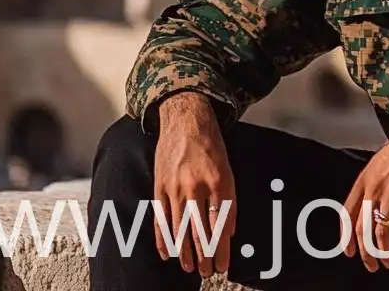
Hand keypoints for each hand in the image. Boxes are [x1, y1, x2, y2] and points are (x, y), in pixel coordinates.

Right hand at [152, 93, 237, 275]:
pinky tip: (166, 253)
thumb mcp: (228, 171)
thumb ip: (228, 202)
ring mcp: (175, 186)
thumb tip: (229, 233)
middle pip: (199, 232)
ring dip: (185, 252)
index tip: (223, 267)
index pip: (220, 226)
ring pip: (179, 228)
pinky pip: (160, 217)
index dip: (221, 250)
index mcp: (218, 182)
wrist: (185, 117)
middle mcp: (196, 186)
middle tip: (206, 272)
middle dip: (204, 256)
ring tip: (190, 268)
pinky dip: (163, 237)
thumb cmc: (210, 145)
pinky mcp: (159, 184)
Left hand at [342, 124, 388, 270]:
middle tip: (373, 265)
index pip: (348, 212)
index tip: (349, 252)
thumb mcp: (379, 165)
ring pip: (383, 231)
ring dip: (386, 252)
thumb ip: (372, 188)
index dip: (347, 236)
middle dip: (367, 252)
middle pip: (364, 227)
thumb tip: (366, 214)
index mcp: (365, 178)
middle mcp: (377, 185)